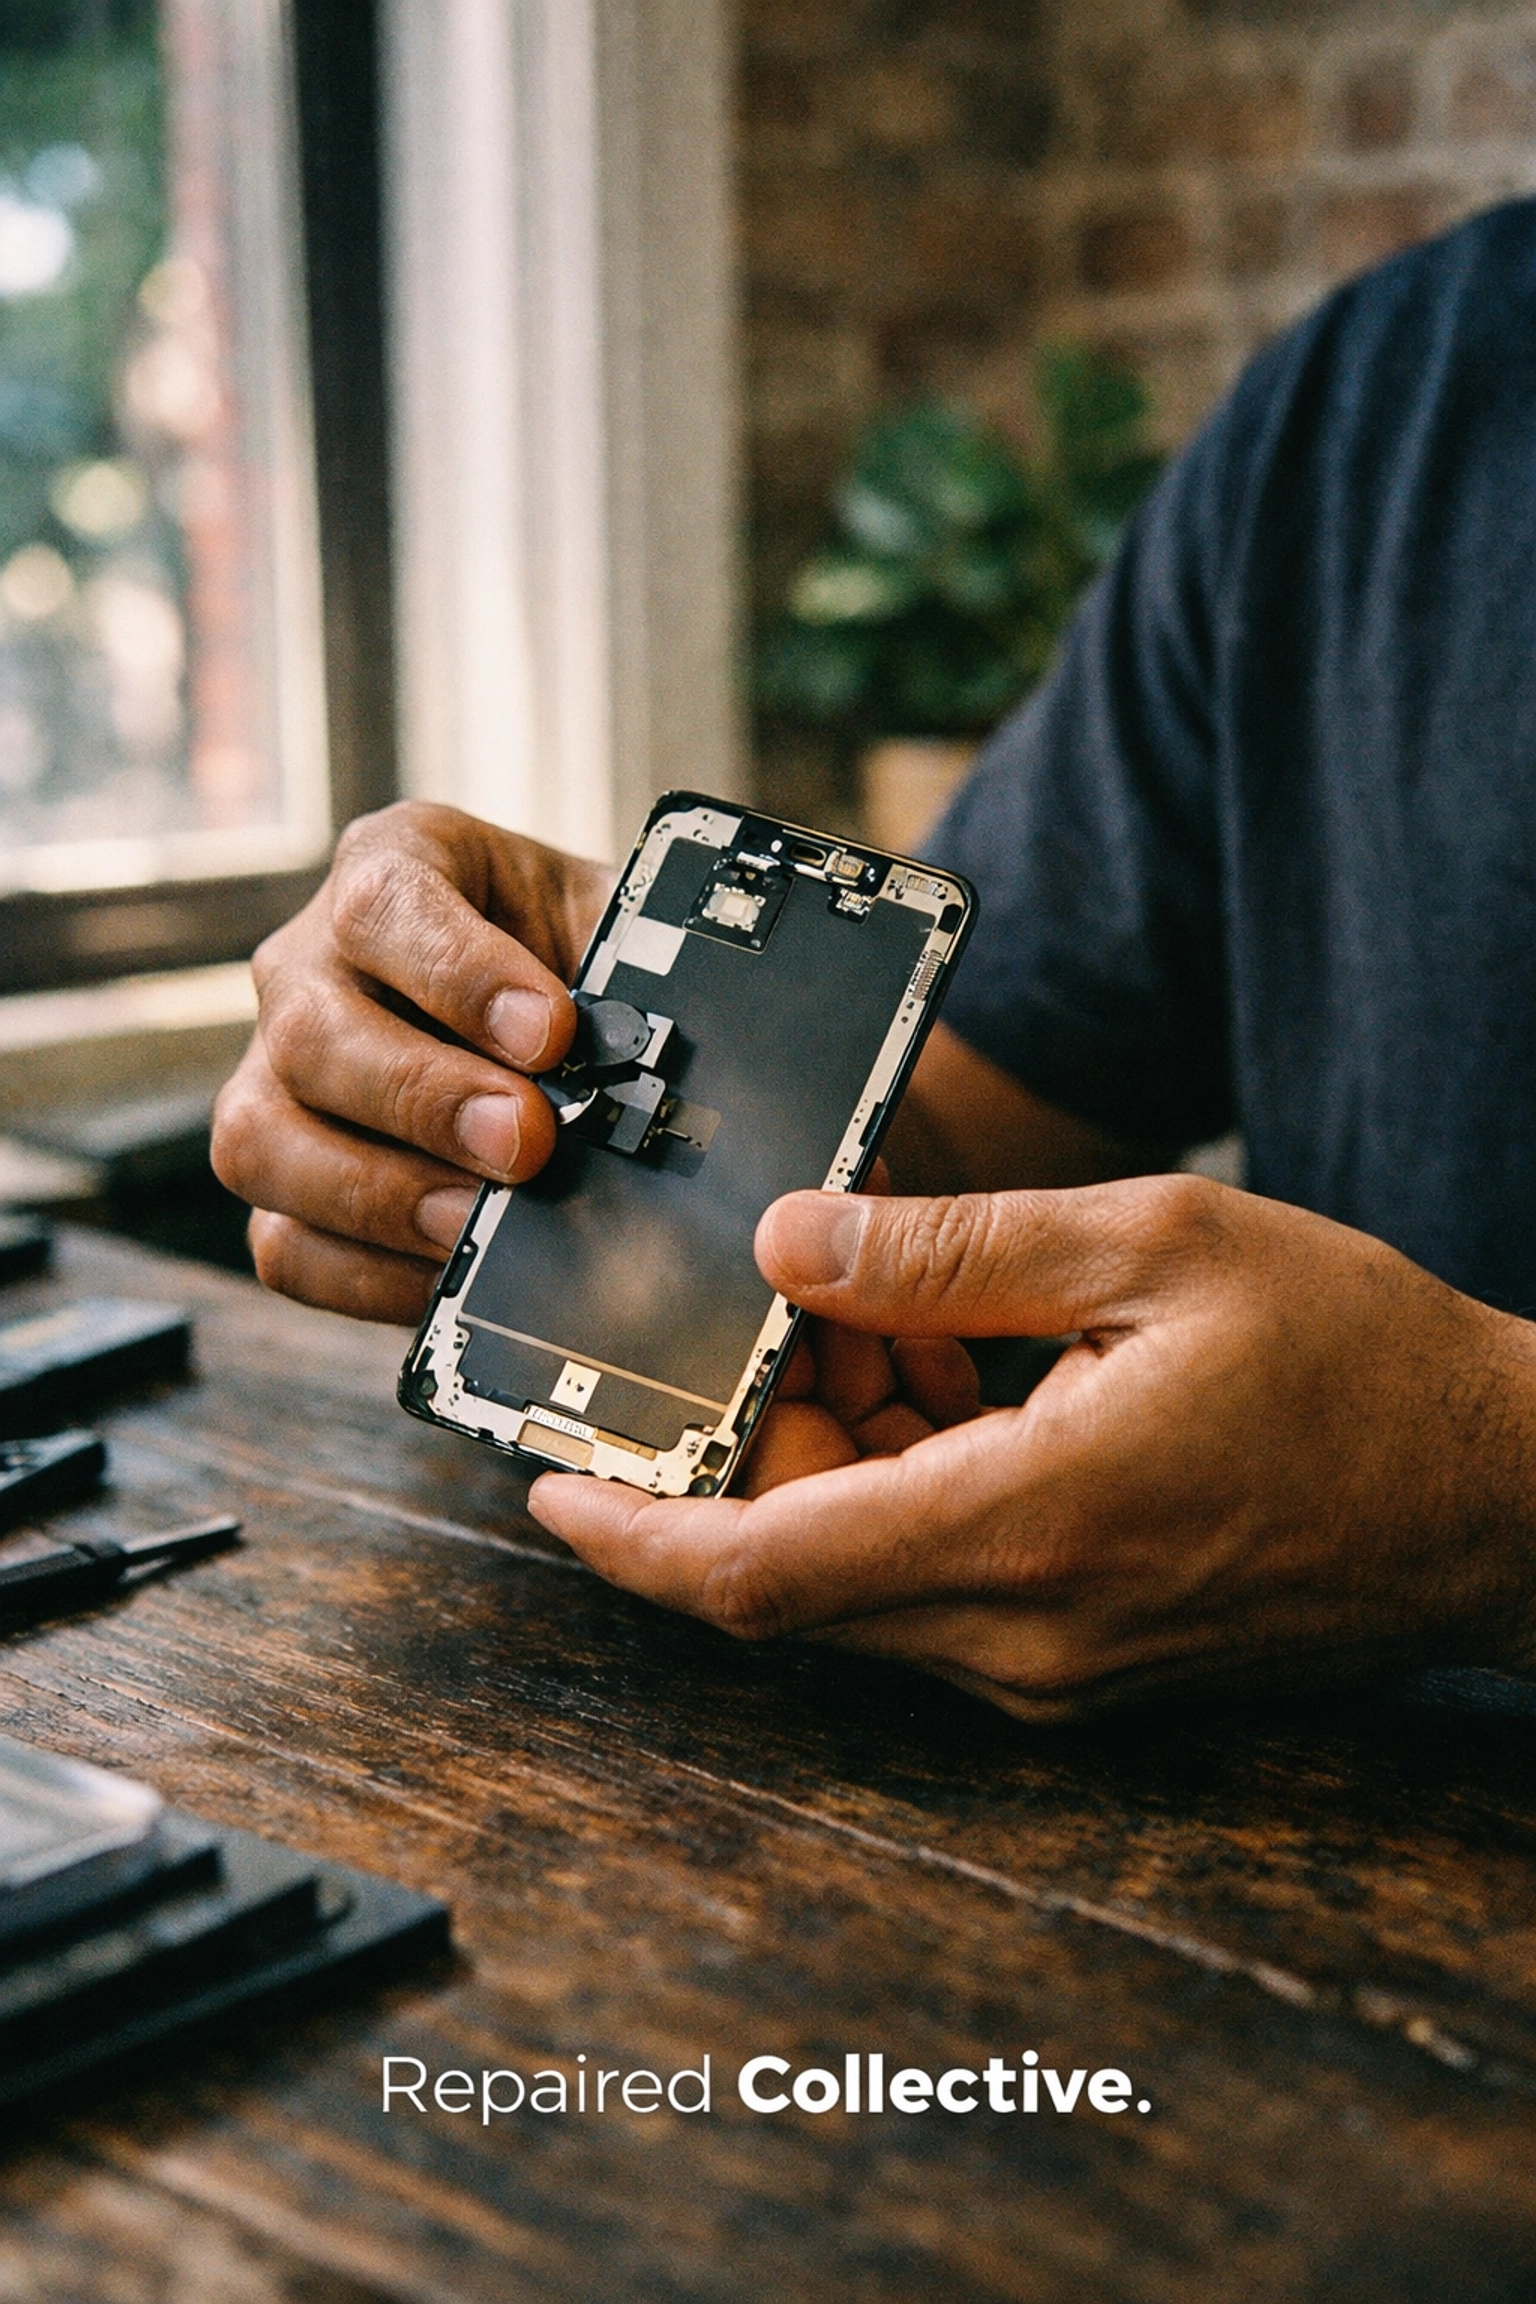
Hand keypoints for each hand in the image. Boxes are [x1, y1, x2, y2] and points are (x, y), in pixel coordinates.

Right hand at [212, 802, 612, 1321]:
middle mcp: (309, 965)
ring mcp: (274, 1074)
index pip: (386, 902)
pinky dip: (364, 1271)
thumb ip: (629, 973)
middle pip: (311, 1032)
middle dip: (426, 1100)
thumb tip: (653, 1048)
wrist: (568, 1027)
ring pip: (260, 1138)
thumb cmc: (584, 967)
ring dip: (378, 1194)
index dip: (461, 973)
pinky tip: (450, 1270)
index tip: (552, 1032)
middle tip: (527, 1141)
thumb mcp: (618, 934)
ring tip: (479, 1221)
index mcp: (394, 869)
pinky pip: (282, 1242)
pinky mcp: (282, 1177)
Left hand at [528, 1176, 1535, 1716]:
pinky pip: (933, 1595)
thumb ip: (954, 1247)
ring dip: (829, 1471)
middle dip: (736, 1463)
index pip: (755, 1576)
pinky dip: (901, 1498)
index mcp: (1026, 1529)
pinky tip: (964, 1390)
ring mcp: (1055, 1672)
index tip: (540, 1488)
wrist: (1502, 1497)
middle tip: (766, 1332)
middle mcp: (1022, 1639)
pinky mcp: (1084, 1668)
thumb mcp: (1153, 1245)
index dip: (625, 1539)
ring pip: (858, 1586)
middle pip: (787, 1581)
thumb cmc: (1357, 1360)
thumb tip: (791, 1242)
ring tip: (898, 1334)